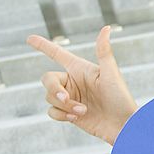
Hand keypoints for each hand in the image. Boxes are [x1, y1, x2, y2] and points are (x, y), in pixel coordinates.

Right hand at [26, 26, 137, 145]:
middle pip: (47, 79)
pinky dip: (61, 115)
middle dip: (54, 89)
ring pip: (49, 97)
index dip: (43, 46)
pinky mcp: (69, 113)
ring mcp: (71, 98)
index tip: (29, 38)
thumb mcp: (111, 74)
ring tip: (83, 111)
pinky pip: (52, 112)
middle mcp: (74, 81)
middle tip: (66, 98)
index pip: (58, 54)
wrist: (123, 126)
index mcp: (81, 69)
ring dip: (64, 105)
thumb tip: (106, 28)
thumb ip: (103, 52)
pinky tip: (77, 117)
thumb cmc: (121, 98)